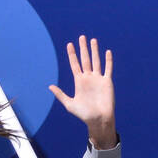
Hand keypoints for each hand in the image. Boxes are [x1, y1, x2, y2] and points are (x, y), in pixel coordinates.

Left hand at [48, 35, 116, 149]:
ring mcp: (98, 79)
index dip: (72, 55)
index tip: (69, 45)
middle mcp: (88, 78)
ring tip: (93, 40)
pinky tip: (107, 52)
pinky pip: (108, 69)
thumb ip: (60, 94)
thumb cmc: (84, 114)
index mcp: (79, 82)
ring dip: (94, 51)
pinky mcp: (107, 82)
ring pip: (96, 61)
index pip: (74, 65)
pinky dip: (108, 60)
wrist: (98, 120)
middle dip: (83, 48)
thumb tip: (50, 86)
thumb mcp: (69, 104)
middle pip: (85, 60)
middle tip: (81, 37)